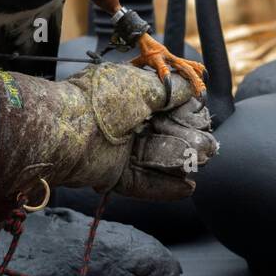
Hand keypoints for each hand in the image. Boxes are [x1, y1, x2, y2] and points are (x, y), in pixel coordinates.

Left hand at [0, 64, 215, 225]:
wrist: (67, 130)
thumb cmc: (102, 101)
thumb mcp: (142, 86)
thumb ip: (170, 90)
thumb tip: (192, 89)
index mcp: (128, 95)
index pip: (165, 104)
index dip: (185, 111)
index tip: (202, 115)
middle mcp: (124, 122)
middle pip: (164, 133)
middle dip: (188, 139)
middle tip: (208, 146)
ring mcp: (119, 150)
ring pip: (156, 157)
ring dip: (180, 160)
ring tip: (201, 162)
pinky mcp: (114, 175)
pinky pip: (143, 183)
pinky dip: (165, 187)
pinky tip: (187, 188)